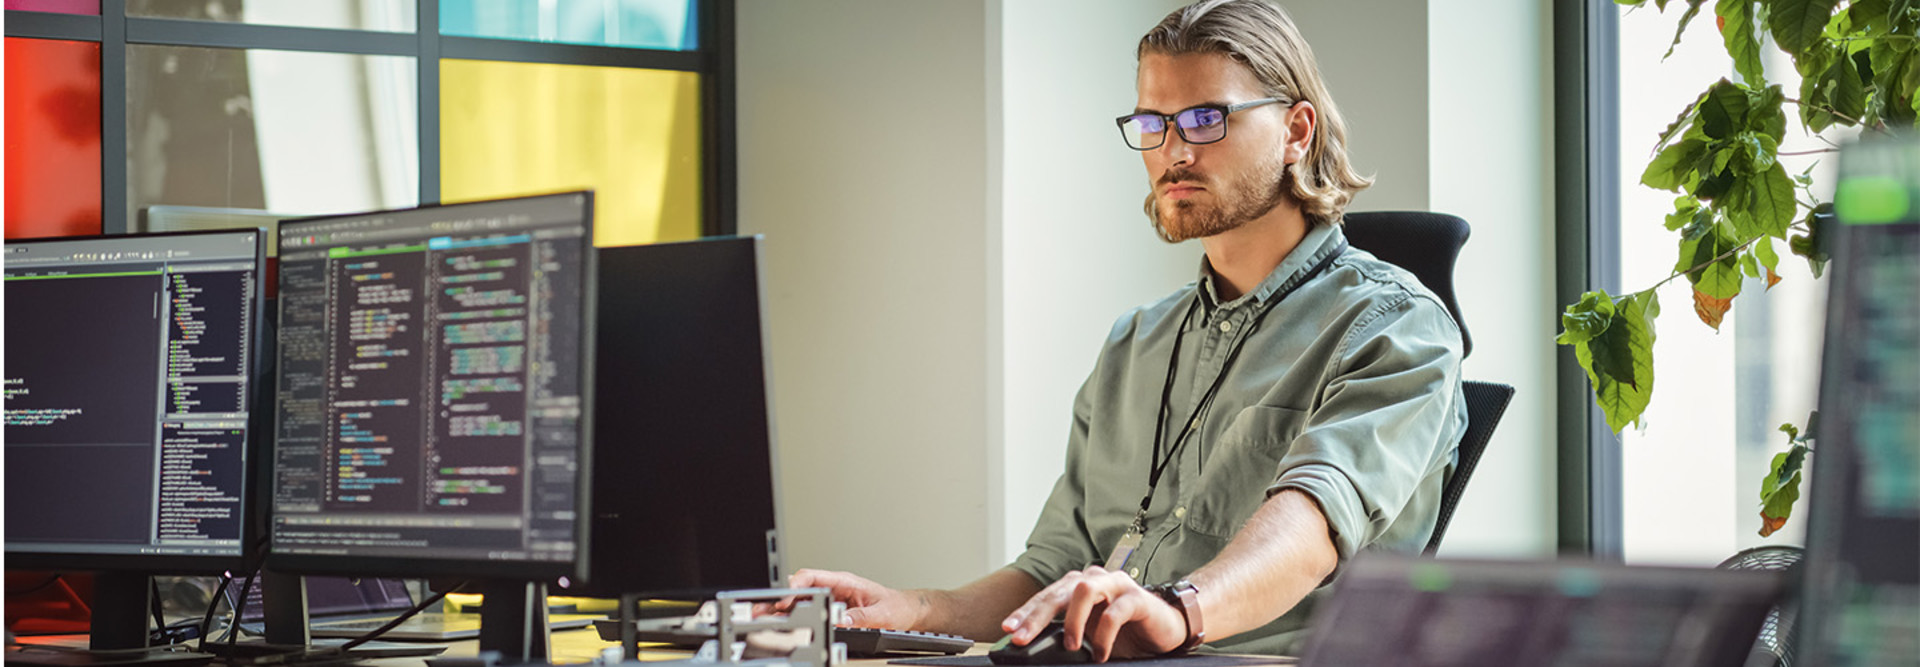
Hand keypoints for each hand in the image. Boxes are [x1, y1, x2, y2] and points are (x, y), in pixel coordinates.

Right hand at [770, 568, 926, 629]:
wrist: (906, 612)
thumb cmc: (896, 606)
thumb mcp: (882, 614)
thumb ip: (862, 618)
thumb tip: (843, 621)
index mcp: (844, 581)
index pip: (813, 576)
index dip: (796, 585)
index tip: (785, 597)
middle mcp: (835, 587)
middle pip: (800, 588)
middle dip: (780, 597)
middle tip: (762, 608)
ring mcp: (831, 599)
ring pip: (800, 600)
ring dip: (782, 609)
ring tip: (763, 617)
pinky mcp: (832, 611)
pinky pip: (808, 612)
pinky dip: (793, 618)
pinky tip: (780, 624)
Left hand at [998, 566, 1185, 661]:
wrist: (1166, 629)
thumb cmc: (1125, 632)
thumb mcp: (1089, 636)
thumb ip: (1066, 637)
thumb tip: (1034, 650)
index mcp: (1078, 587)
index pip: (1046, 597)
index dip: (1025, 612)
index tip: (1008, 629)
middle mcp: (1094, 580)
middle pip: (1058, 592)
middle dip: (1036, 616)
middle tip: (1022, 638)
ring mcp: (1116, 585)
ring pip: (1084, 590)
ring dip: (1072, 620)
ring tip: (1070, 645)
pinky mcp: (1136, 598)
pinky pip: (1114, 612)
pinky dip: (1103, 635)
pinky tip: (1100, 654)